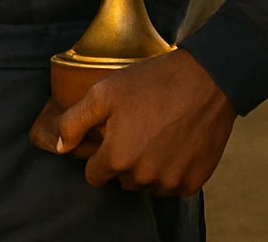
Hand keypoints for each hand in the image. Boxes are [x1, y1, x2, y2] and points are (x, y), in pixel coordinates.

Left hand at [29, 49, 235, 196]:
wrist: (206, 81)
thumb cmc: (152, 83)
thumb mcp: (103, 93)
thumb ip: (74, 122)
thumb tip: (61, 147)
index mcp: (117, 157)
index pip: (94, 175)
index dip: (99, 155)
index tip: (110, 137)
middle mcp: (142, 177)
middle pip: (122, 179)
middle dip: (124, 160)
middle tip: (136, 129)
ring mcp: (170, 181)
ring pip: (147, 185)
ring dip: (147, 168)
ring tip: (157, 134)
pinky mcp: (194, 182)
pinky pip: (173, 186)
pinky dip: (172, 171)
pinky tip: (175, 145)